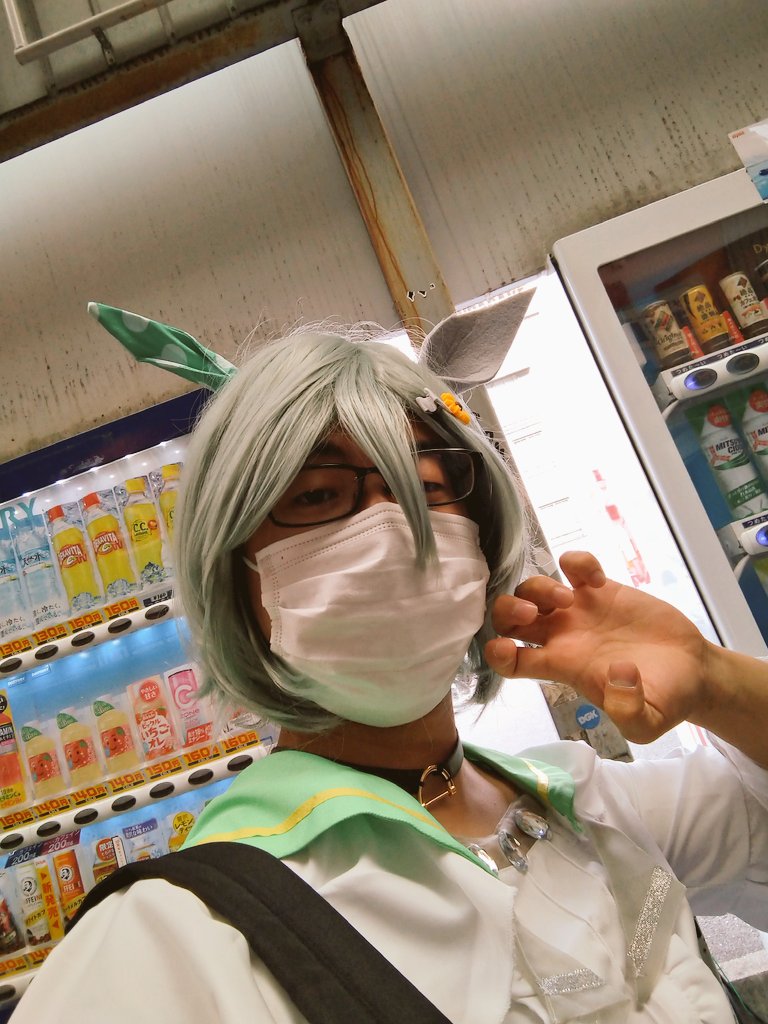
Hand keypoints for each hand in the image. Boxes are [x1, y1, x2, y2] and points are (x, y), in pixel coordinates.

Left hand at [485, 551, 711, 743]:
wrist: (694, 672)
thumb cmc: (665, 700)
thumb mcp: (647, 723)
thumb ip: (628, 711)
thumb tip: (617, 674)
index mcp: (563, 668)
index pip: (511, 662)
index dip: (498, 655)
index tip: (507, 648)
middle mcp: (563, 638)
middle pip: (508, 618)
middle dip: (507, 611)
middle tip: (532, 614)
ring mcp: (580, 611)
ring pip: (533, 589)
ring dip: (539, 588)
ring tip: (571, 599)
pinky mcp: (602, 591)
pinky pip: (574, 567)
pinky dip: (577, 564)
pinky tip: (597, 580)